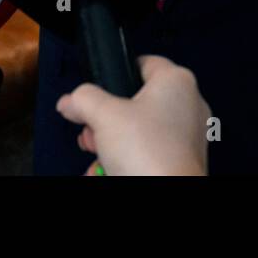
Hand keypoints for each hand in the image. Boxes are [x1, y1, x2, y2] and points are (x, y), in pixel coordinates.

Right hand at [55, 55, 210, 175]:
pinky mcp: (180, 161)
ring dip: (110, 144)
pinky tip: (108, 171)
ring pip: (138, 131)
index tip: (96, 88)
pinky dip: (126, 161)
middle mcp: (188, 105)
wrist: (167, 195)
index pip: (141, 63)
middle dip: (105, 119)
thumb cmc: (150, 153)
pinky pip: (147, 153)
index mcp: (176, 81)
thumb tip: (70, 100)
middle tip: (92, 129)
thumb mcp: (103, 115)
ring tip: (99, 156)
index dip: (114, 73)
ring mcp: (186, 135)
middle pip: (134, 102)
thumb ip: (83, 99)